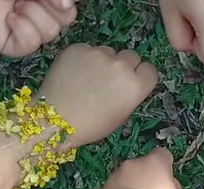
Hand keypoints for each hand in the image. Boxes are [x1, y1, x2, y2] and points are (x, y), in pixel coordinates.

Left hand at [0, 0, 76, 56]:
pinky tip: (10, 18)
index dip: (65, 1)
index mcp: (50, 1)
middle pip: (66, 19)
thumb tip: (68, 6)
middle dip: (48, 4)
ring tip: (15, 4)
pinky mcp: (14, 47)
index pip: (71, 7)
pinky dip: (22, 28)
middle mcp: (44, 16)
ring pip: (50, 32)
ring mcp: (30, 33)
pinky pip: (31, 44)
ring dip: (32, 13)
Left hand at [39, 45, 157, 146]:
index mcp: (135, 86)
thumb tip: (127, 81)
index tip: (130, 82)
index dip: (140, 75)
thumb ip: (129, 93)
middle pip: (130, 56)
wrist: (54, 120)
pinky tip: (73, 75)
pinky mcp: (78, 48)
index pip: (149, 69)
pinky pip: (87, 49)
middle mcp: (121, 65)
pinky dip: (82, 59)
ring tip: (86, 79)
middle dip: (123, 66)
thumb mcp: (120, 115)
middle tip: (107, 81)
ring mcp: (98, 53)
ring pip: (107, 51)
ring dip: (102, 61)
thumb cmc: (91, 125)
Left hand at [95, 148, 185, 188]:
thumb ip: (171, 185)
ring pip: (123, 179)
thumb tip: (165, 183)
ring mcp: (113, 179)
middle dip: (143, 177)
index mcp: (154, 163)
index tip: (164, 178)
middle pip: (139, 166)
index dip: (164, 165)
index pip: (161, 154)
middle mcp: (131, 165)